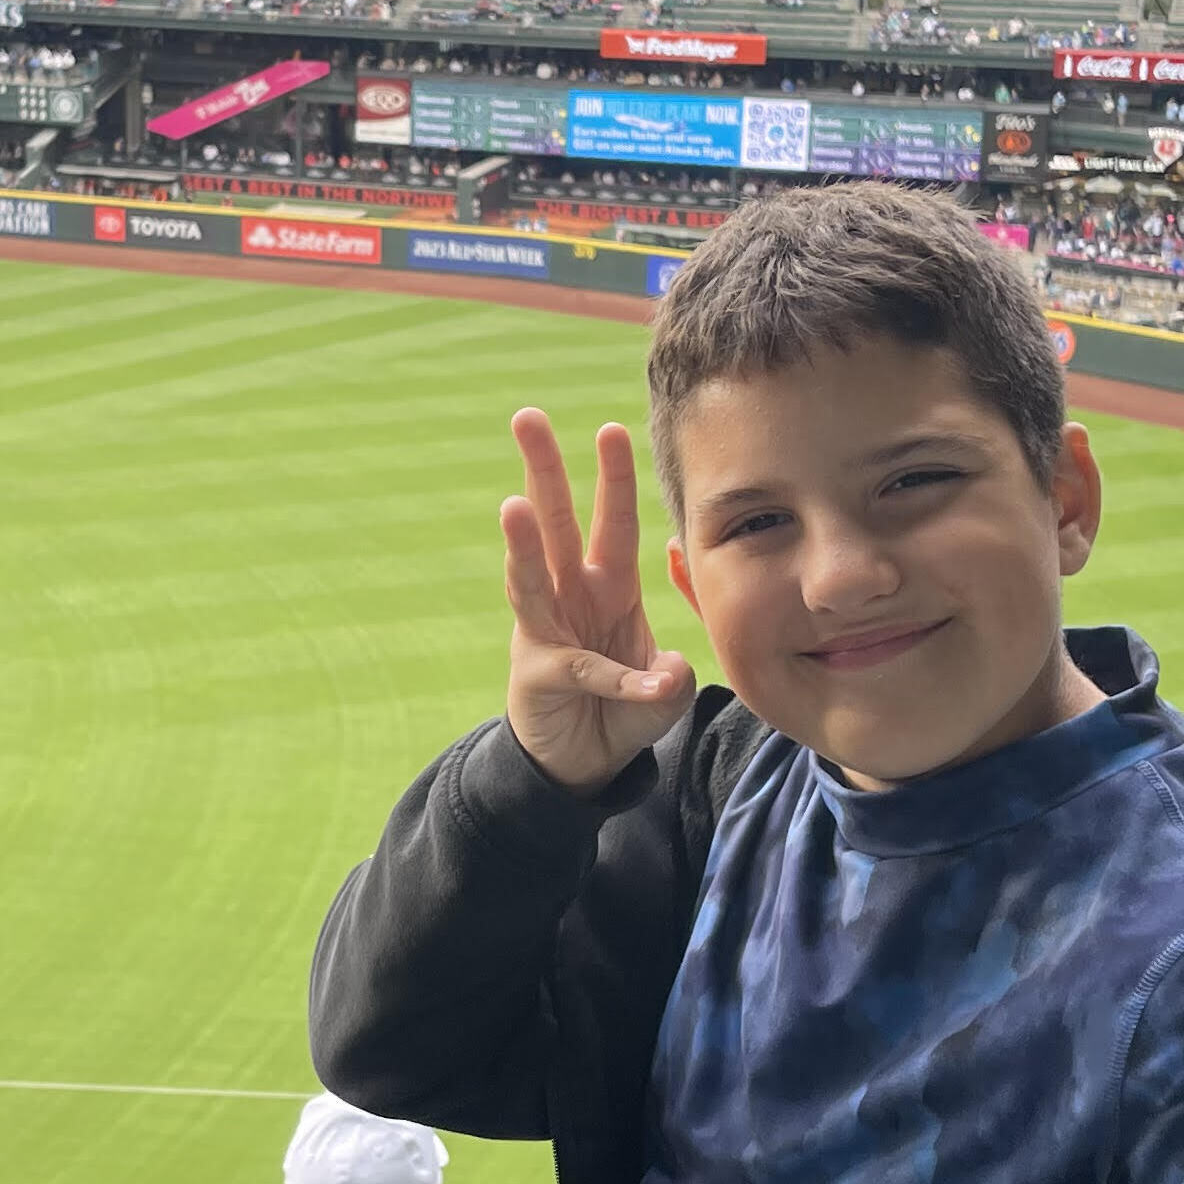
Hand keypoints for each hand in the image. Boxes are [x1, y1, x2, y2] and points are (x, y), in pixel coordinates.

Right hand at [499, 408, 693, 795]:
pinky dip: (615, 680)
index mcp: (606, 586)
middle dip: (541, 470)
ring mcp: (546, 631)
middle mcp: (571, 598)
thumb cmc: (623, 712)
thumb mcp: (665, 692)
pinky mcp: (540, 675)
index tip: (610, 427)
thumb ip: (672, 679)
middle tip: (526, 418)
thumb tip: (672, 670)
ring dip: (523, 544)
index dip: (613, 477)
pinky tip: (639, 684)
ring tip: (512, 507)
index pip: (612, 522)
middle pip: (554, 524)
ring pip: (533, 577)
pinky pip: (581, 670)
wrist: (581, 765)